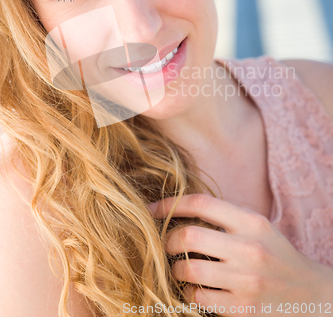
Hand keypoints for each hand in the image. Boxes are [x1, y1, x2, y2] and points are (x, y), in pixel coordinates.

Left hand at [148, 194, 330, 315]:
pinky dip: (189, 292)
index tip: (152, 209)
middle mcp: (249, 249)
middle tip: (166, 243)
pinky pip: (198, 298)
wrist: (309, 293)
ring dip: (176, 269)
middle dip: (168, 240)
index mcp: (252, 222)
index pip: (202, 203)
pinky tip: (194, 288)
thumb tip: (178, 207)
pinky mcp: (242, 309)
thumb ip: (224, 215)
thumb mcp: (257, 225)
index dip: (171, 204)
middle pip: (189, 236)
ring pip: (188, 270)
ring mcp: (246, 281)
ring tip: (180, 267)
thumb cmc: (274, 253)